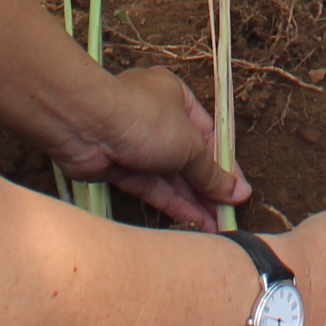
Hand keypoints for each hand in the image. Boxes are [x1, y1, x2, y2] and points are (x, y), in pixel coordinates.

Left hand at [42, 65, 247, 230]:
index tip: (239, 190)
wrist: (86, 126)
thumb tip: (238, 191)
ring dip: (193, 200)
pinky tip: (194, 221)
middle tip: (229, 215)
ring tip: (217, 227)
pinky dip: (172, 203)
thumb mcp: (189, 144)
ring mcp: (137, 144)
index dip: (225, 164)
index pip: (208, 134)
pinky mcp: (120, 167)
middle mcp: (157, 118)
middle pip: (189, 157)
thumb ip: (212, 171)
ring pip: (171, 176)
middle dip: (209, 187)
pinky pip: (152, 187)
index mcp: (177, 98)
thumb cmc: (145, 120)